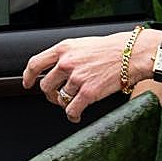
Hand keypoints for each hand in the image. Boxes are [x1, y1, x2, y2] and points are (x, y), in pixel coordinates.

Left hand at [22, 32, 155, 122]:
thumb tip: (59, 69)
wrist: (134, 54)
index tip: (27, 83)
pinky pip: (72, 110)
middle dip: (50, 94)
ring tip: (72, 105)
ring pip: (59, 98)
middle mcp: (67, 62)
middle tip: (57, 97)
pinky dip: (72, 115)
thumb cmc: (115, 48)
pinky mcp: (88, 93)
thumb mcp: (85, 44)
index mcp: (65, 48)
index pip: (36, 63)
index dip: (28, 76)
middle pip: (45, 85)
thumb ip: (70, 55)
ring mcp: (77, 78)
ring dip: (64, 104)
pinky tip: (76, 115)